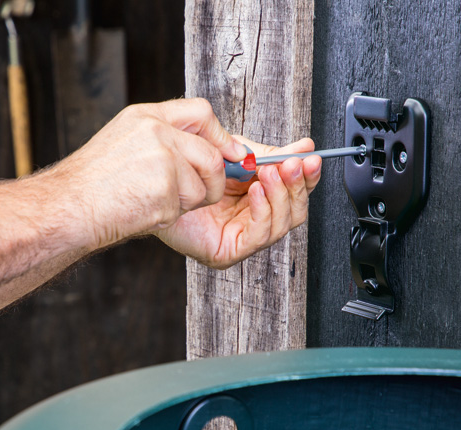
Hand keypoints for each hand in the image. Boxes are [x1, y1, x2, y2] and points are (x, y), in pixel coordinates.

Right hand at [55, 98, 248, 248]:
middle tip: (187, 195)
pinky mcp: (164, 188)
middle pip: (211, 156)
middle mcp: (155, 132)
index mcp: (145, 117)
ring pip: (203, 187)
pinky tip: (143, 211)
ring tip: (151, 201)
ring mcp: (161, 159)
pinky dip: (170, 216)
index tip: (231, 154)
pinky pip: (186, 208)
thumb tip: (211, 150)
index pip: (200, 111)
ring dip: (186, 203)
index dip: (220, 136)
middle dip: (210, 181)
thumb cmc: (91, 184)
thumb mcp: (124, 143)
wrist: (67, 207)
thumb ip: (164, 139)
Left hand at [154, 136, 320, 268]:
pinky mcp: (228, 251)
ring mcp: (241, 236)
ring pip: (283, 223)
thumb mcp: (232, 152)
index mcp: (256, 195)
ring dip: (281, 195)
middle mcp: (252, 218)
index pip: (293, 190)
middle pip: (295, 209)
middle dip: (298, 184)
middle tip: (295, 164)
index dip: (306, 175)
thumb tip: (304, 148)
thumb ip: (267, 152)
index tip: (311, 157)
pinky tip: (256, 192)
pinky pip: (259, 235)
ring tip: (269, 172)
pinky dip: (263, 211)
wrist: (149, 183)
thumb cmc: (183, 169)